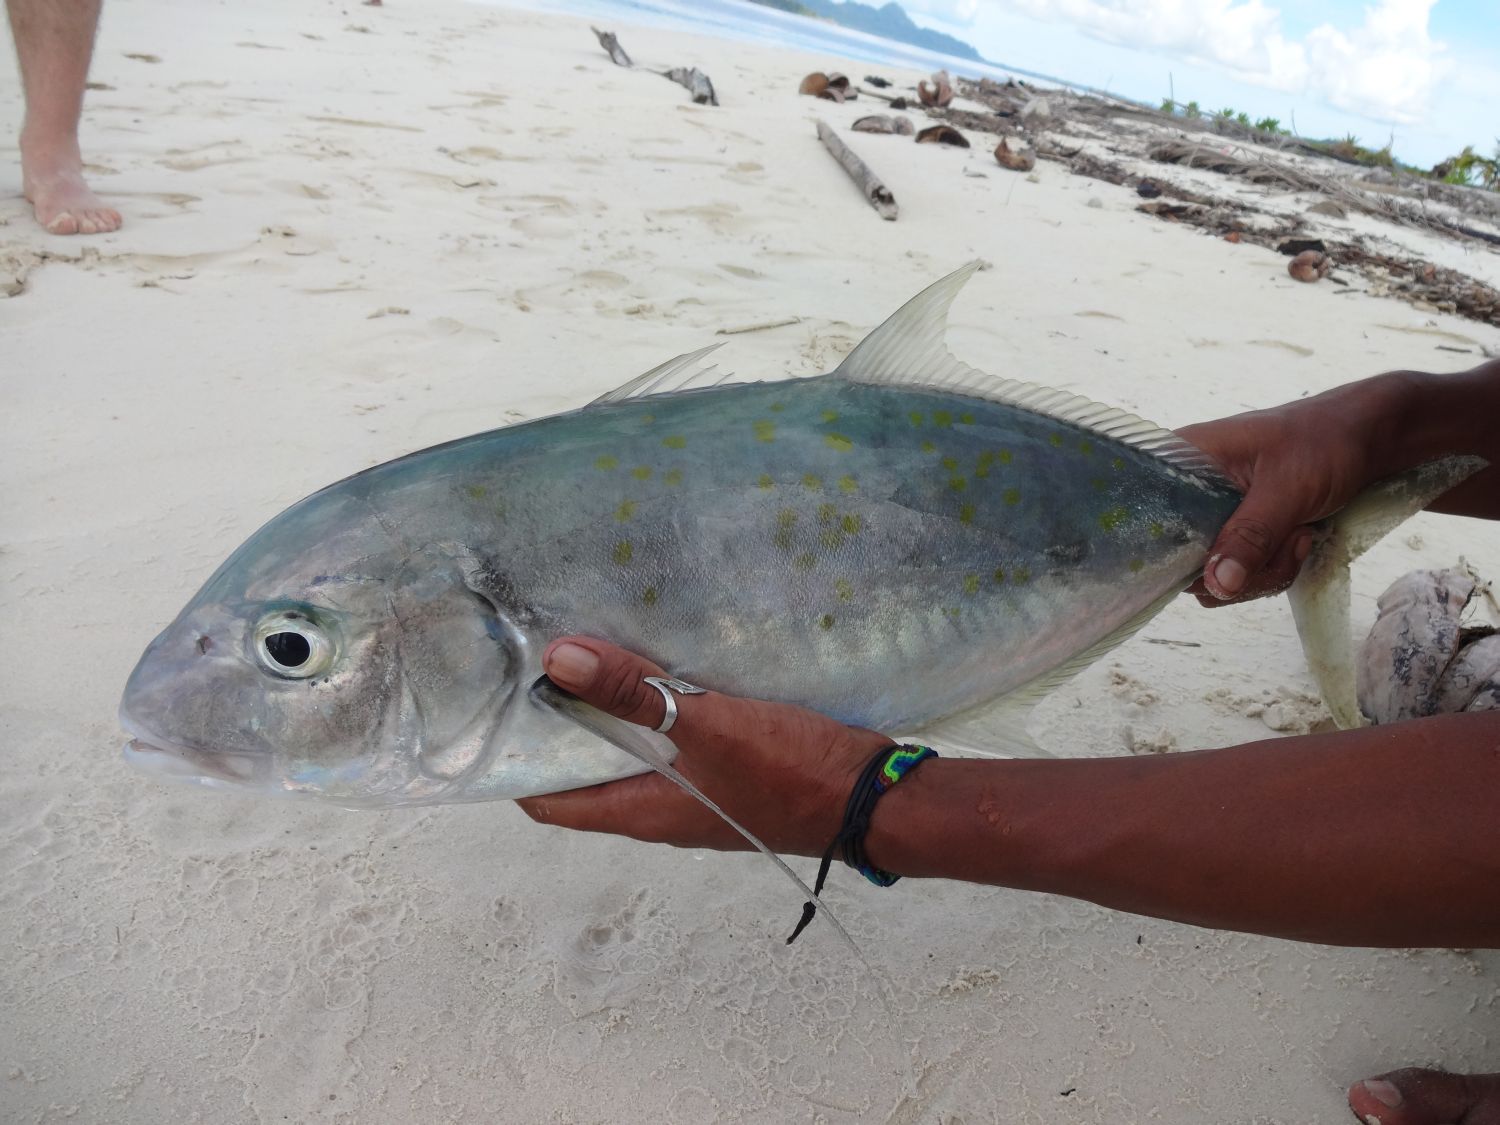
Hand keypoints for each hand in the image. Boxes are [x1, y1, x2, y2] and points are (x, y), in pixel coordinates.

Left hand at [517, 638, 892, 855]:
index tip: (497, 710)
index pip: (550, 803)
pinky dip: (654, 710)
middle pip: (588, 772)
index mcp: (640, 811)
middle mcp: (658, 809)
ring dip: (610, 713)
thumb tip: (558, 660)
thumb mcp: (707, 726)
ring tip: (588, 653)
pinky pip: (672, 742)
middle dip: (562, 725)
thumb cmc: (786, 772)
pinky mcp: (726, 771)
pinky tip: (659, 665)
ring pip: (632, 754)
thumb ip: (634, 693)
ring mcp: (694, 793)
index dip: (517, 764)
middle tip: (539, 663)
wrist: (871, 798)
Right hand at [1176, 376, 1408, 605]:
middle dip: (1238, 568)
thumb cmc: (1324, 443)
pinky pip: (1240, 572)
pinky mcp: (1240, 533)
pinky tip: (1300, 539)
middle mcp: (1190, 491)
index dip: (1170, 551)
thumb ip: (1249, 536)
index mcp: (1183, 461)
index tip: (1213, 563)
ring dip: (1264, 570)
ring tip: (1299, 534)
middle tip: (1284, 540)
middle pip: (1183, 559)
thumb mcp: (1286, 488)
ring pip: (1216, 574)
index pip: (1146, 516)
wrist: (1370, 438)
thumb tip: (1216, 585)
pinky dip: (1274, 568)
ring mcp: (1216, 516)